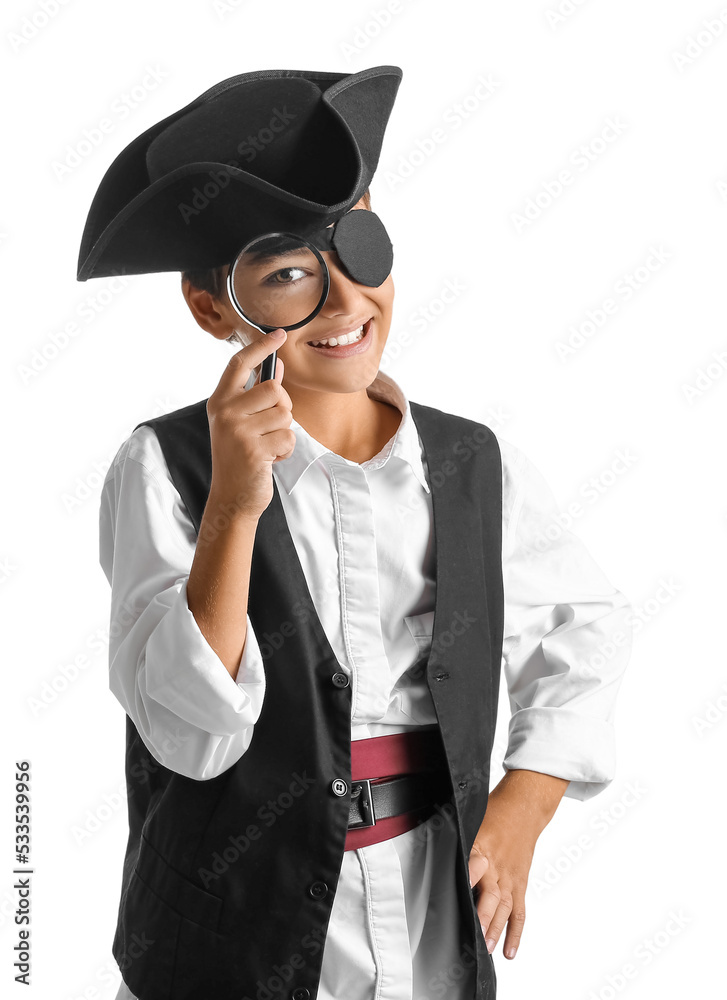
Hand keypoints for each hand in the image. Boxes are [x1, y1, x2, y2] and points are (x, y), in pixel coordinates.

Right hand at [206, 329, 294, 520]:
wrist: (232, 497)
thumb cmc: (240, 457)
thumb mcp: (242, 423)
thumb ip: (257, 396)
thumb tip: (278, 368)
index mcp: (220, 401)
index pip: (239, 364)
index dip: (261, 346)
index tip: (278, 334)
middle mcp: (225, 412)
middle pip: (273, 389)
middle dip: (282, 408)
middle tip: (269, 429)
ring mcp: (237, 430)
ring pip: (284, 414)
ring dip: (283, 432)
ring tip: (267, 446)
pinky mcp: (253, 449)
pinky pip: (288, 437)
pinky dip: (285, 450)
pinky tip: (270, 459)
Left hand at [467, 769, 567, 960]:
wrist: (525, 808)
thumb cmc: (496, 813)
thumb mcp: (472, 821)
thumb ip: (456, 839)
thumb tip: (429, 845)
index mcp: (482, 849)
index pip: (472, 867)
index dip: (465, 879)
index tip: (454, 894)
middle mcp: (497, 868)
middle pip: (492, 895)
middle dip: (484, 915)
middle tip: (476, 934)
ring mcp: (510, 878)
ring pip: (505, 908)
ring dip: (497, 929)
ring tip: (488, 949)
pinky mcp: (520, 884)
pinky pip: (520, 912)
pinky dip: (516, 932)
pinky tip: (509, 950)